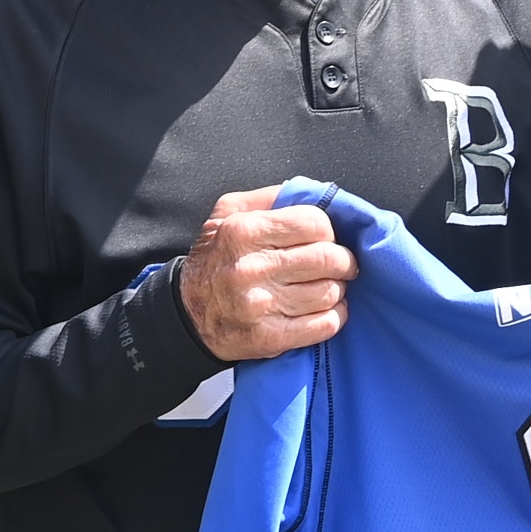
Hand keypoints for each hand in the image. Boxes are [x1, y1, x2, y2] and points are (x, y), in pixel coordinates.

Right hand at [179, 187, 356, 360]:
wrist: (186, 314)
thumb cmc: (215, 258)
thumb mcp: (227, 213)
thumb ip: (269, 197)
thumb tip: (314, 193)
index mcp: (244, 231)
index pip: (315, 223)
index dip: (328, 231)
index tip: (326, 240)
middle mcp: (252, 268)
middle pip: (328, 259)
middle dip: (343, 261)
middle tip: (340, 264)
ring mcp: (261, 305)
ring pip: (330, 292)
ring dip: (338, 289)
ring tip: (328, 286)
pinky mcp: (269, 337)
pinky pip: (325, 325)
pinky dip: (335, 316)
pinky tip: (326, 310)